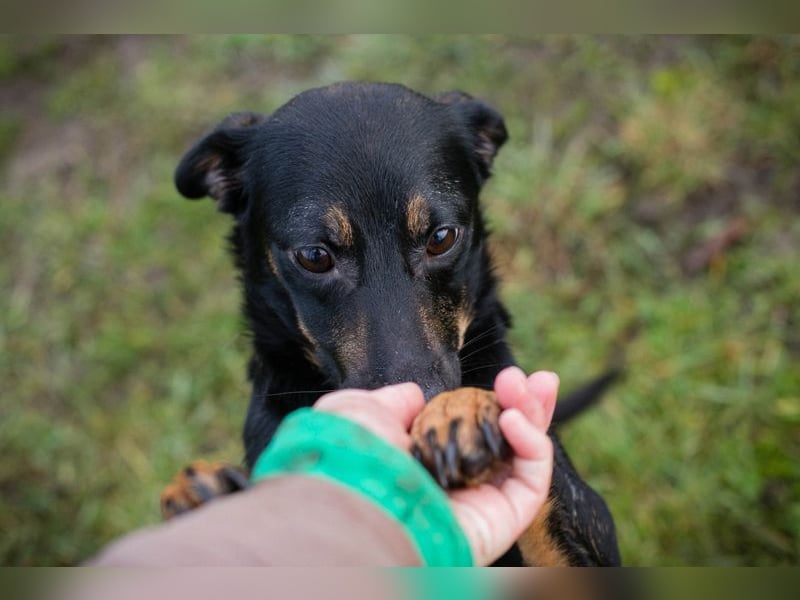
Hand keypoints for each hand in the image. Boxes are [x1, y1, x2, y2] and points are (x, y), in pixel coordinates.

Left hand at [313, 368, 556, 565]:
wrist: (353, 498)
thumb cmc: (349, 456)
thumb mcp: (362, 410)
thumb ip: (394, 401)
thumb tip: (416, 395)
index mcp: (427, 458)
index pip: (474, 427)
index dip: (496, 401)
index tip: (510, 377)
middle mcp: (456, 479)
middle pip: (508, 441)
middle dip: (528, 404)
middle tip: (539, 377)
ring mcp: (481, 499)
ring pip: (525, 456)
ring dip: (534, 414)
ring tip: (528, 384)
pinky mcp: (503, 517)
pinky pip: (532, 478)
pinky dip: (532, 442)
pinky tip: (511, 418)